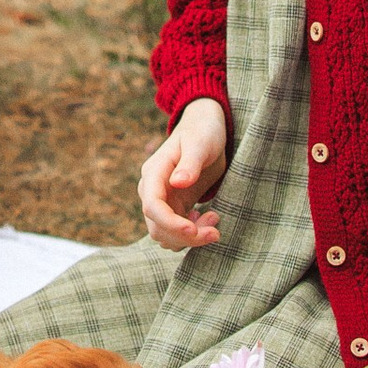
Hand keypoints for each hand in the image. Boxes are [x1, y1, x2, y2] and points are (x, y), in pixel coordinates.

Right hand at [140, 102, 229, 249]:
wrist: (205, 128)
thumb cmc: (202, 132)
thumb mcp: (199, 143)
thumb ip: (189, 163)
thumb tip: (177, 183)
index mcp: (154, 173)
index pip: (152, 206)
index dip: (170, 223)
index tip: (194, 231)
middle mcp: (152, 190)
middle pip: (158, 227)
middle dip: (185, 236)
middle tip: (215, 231)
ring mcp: (163, 200)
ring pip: (166, 235)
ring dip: (190, 238)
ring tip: (214, 220)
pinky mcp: (175, 207)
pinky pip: (177, 232)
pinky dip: (192, 235)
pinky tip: (208, 218)